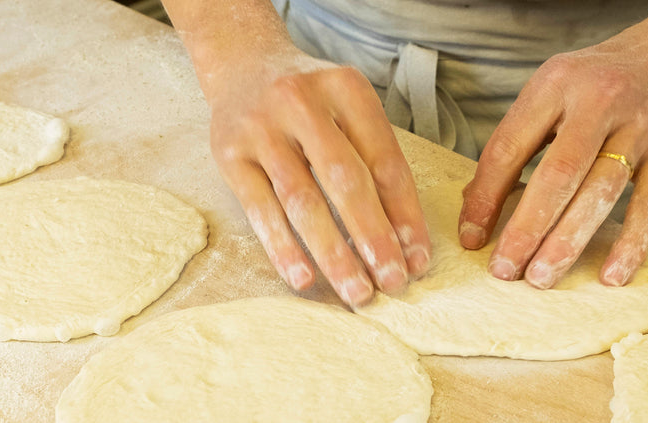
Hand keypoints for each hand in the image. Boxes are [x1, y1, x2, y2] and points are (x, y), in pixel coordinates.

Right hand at [205, 50, 430, 305]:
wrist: (241, 66)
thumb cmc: (309, 102)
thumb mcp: (346, 108)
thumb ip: (373, 158)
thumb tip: (402, 238)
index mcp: (345, 87)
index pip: (384, 160)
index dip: (405, 214)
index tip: (418, 259)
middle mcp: (301, 102)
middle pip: (345, 181)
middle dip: (374, 237)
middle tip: (393, 283)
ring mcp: (260, 128)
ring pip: (303, 201)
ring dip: (333, 252)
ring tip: (356, 291)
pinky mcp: (228, 155)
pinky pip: (261, 210)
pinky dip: (283, 247)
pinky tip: (304, 278)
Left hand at [457, 17, 647, 287]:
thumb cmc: (611, 72)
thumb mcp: (558, 86)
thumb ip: (522, 136)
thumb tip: (478, 198)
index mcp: (556, 85)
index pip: (509, 147)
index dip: (485, 197)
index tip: (471, 236)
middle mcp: (597, 103)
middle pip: (555, 175)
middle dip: (526, 228)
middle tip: (505, 268)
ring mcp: (638, 128)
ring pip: (600, 193)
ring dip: (568, 241)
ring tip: (542, 276)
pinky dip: (630, 243)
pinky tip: (610, 274)